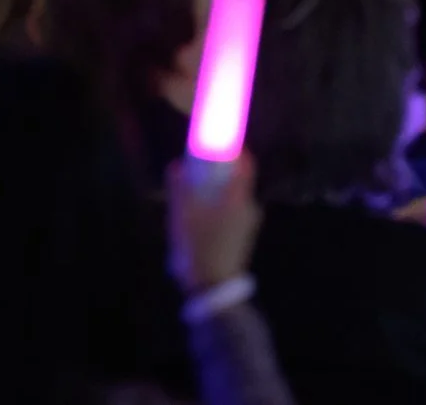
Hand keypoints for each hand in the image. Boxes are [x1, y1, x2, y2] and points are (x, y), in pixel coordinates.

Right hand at [166, 155, 261, 291]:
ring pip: (235, 194)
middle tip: (199, 163)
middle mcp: (248, 207)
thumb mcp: (181, 213)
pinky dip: (220, 202)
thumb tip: (177, 165)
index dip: (235, 147)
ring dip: (219, 186)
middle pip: (239, 177)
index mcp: (237, 197)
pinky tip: (201, 211)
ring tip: (195, 188)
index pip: (245, 163)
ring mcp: (248, 223)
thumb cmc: (198, 245)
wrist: (212, 285)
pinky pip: (233, 209)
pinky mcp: (243, 235)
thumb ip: (179, 185)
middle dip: (221, 167)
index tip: (220, 138)